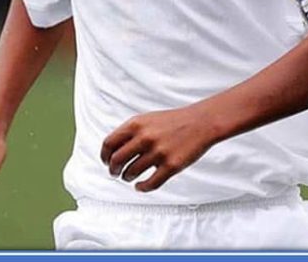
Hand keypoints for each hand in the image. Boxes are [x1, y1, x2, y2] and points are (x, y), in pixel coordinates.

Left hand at [101, 104, 219, 192]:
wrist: (203, 122)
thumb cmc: (176, 121)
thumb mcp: (149, 119)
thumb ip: (130, 132)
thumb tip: (112, 151)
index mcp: (137, 124)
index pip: (109, 144)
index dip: (104, 156)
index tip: (106, 162)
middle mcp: (145, 138)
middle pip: (116, 161)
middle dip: (114, 170)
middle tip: (116, 173)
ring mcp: (158, 152)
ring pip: (131, 173)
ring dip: (128, 178)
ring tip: (130, 177)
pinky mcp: (171, 166)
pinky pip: (149, 183)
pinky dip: (142, 187)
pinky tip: (141, 186)